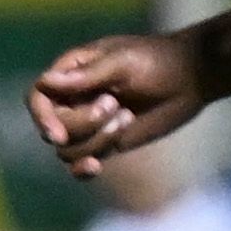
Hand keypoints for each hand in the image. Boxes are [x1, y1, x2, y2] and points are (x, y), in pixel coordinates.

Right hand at [28, 31, 203, 176]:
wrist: (191, 78)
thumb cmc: (157, 61)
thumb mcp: (122, 63)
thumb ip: (86, 76)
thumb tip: (45, 81)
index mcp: (72, 72)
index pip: (38, 97)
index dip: (42, 117)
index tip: (58, 134)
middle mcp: (74, 98)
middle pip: (54, 127)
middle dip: (82, 124)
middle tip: (115, 106)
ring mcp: (88, 123)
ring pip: (68, 149)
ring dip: (95, 141)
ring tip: (126, 118)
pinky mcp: (106, 142)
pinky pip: (80, 162)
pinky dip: (83, 169)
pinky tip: (96, 167)